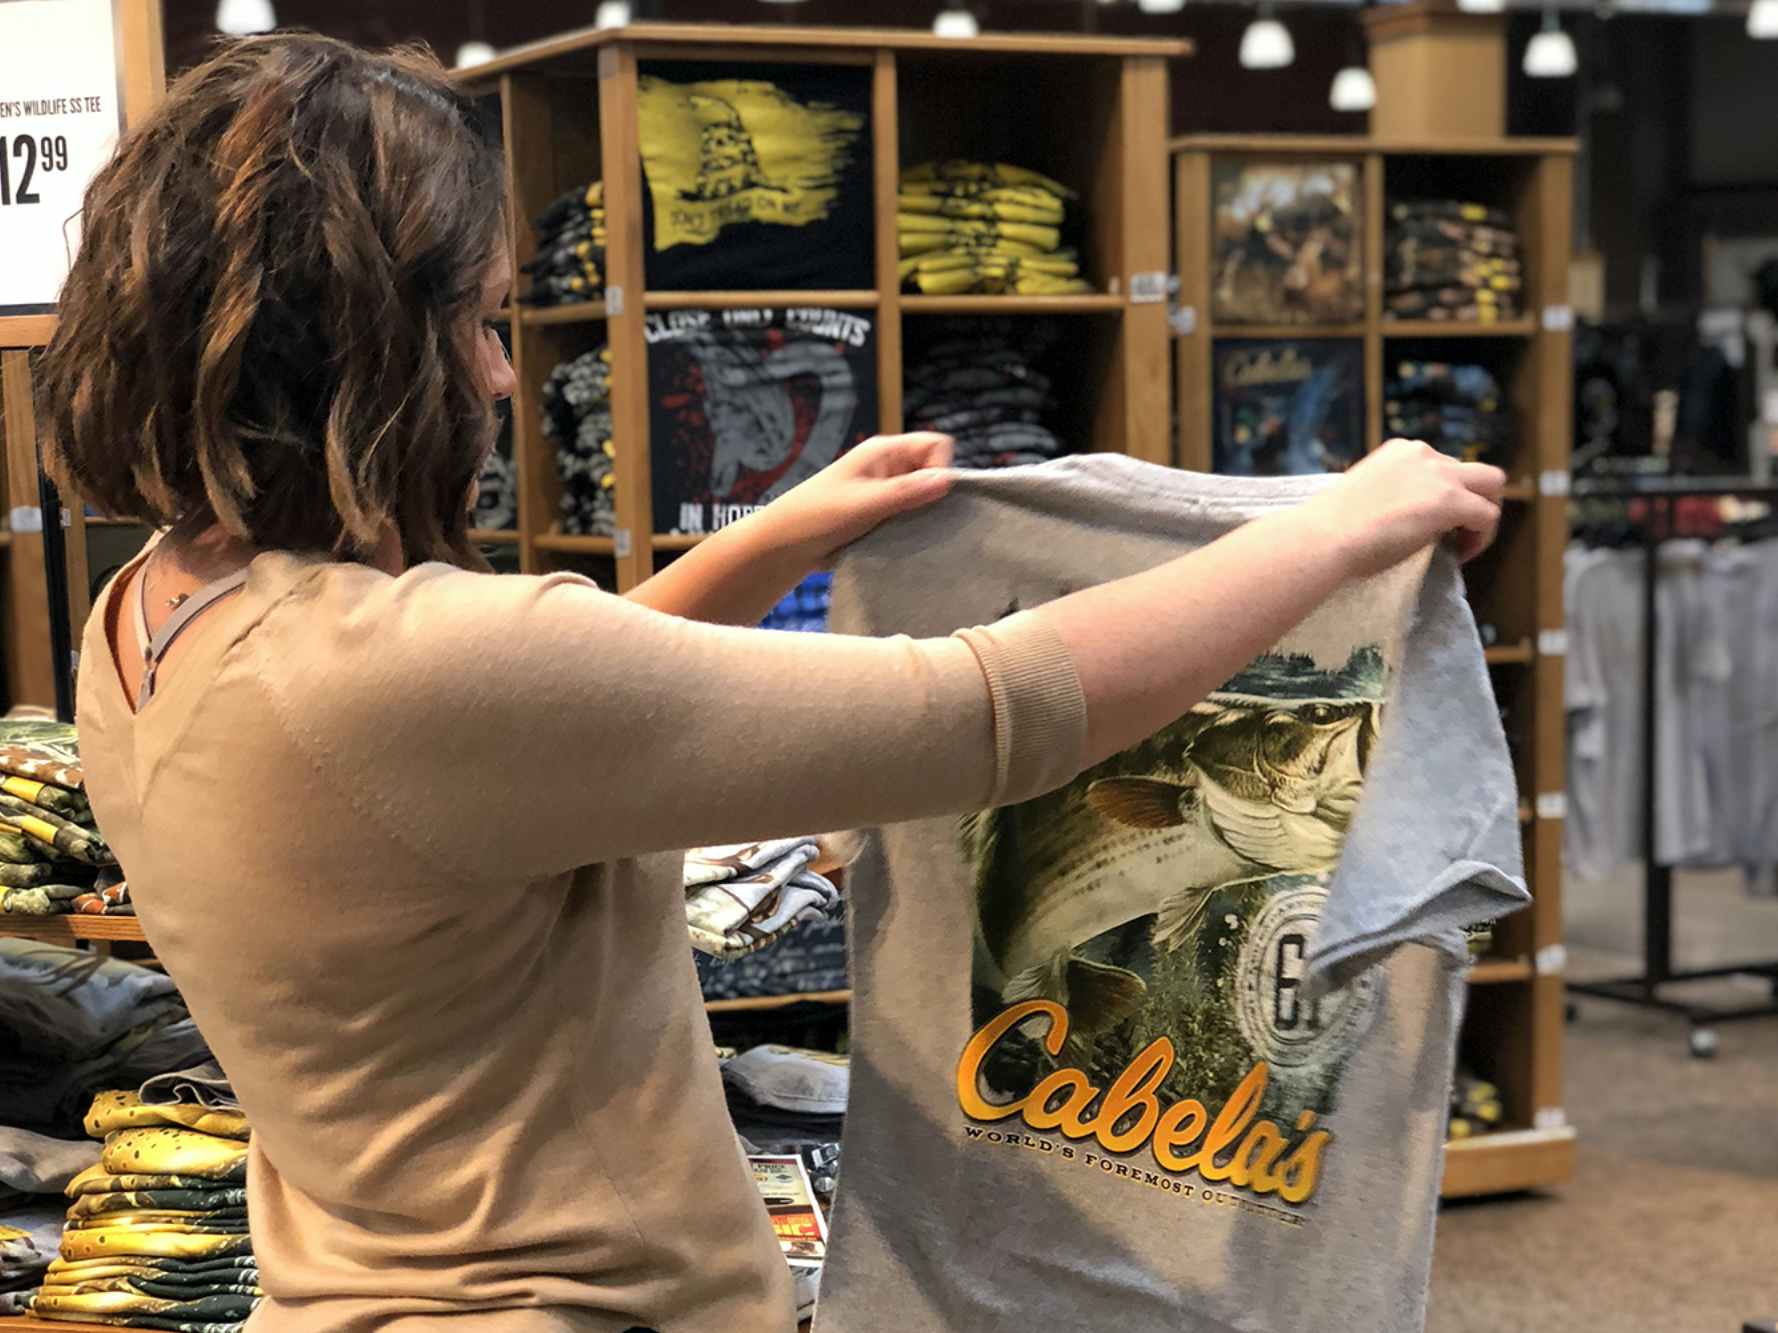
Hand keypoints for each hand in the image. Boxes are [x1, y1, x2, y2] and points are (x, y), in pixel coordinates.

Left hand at [757, 432, 955, 569]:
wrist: (784, 547)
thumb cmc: (817, 516)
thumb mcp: (865, 503)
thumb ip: (906, 492)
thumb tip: (947, 480)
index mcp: (884, 453)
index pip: (935, 446)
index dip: (942, 468)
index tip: (933, 498)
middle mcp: (888, 469)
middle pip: (932, 473)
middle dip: (934, 497)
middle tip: (924, 522)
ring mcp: (884, 493)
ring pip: (922, 500)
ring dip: (921, 518)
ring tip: (911, 537)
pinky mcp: (880, 517)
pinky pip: (909, 519)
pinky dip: (910, 531)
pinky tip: (903, 546)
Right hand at [1302, 439, 1504, 578]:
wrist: (1325, 537)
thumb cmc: (1332, 528)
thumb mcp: (1366, 496)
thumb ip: (1392, 495)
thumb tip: (1409, 519)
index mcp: (1399, 450)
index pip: (1440, 465)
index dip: (1443, 495)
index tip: (1430, 524)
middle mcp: (1423, 453)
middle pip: (1473, 469)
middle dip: (1473, 497)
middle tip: (1459, 530)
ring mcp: (1440, 474)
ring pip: (1492, 483)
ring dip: (1484, 512)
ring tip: (1465, 542)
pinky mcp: (1451, 500)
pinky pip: (1488, 515)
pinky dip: (1481, 537)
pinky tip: (1461, 555)